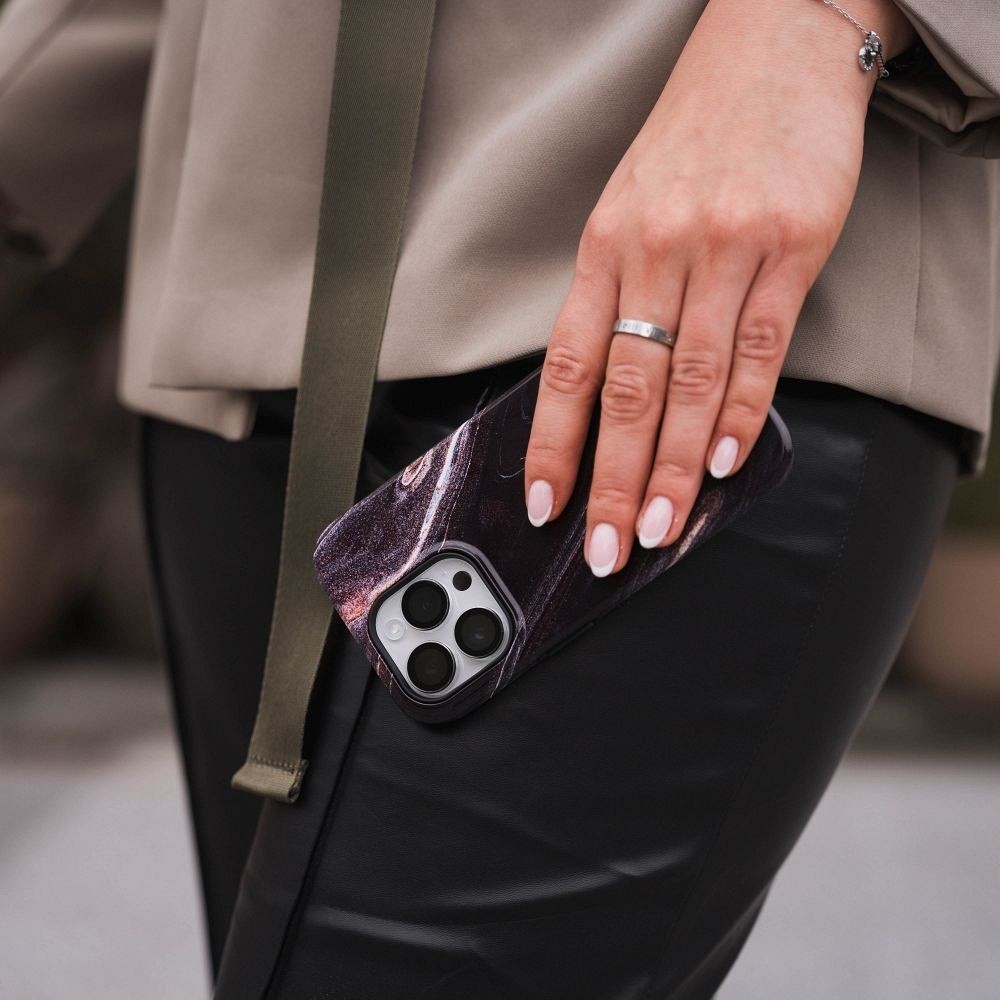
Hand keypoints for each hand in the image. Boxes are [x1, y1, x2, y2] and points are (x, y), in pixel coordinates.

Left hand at [524, 0, 912, 574]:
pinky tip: (727, 462)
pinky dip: (742, 412)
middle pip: (627, 390)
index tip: (544, 502)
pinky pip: (761, 347)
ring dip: (676, 468)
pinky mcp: (791, 246)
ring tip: (662, 527)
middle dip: (614, 480)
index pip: (567, 366)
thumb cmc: (695, 136)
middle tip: (607, 545)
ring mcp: (724, 250)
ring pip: (692, 382)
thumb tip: (613, 397)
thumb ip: (619, 297)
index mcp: (603, 248)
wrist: (773, 45)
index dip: (552, 443)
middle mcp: (654, 252)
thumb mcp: (629, 208)